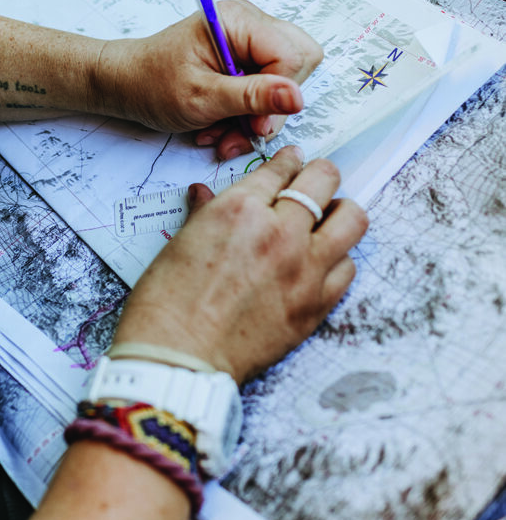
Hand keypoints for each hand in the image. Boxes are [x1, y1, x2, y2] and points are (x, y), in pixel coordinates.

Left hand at [93, 0, 321, 159]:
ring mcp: (250, 42)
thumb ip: (251, 97)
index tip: (256, 125)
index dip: (280, 95)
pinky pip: (267, 91)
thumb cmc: (152, 83)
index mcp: (239, 20)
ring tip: (223, 135)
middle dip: (273, 107)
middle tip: (244, 130)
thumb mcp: (201, 97)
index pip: (292, 56)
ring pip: (284, 83)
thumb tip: (296, 98)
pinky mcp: (246, 61)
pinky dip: (247, 116)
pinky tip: (221, 127)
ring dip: (257, 118)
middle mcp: (250, 24)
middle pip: (298, 65)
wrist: (125, 84)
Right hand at [112, 147, 367, 383]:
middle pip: (324, 180)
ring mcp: (304, 268)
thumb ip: (204, 213)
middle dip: (320, 176)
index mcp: (240, 210)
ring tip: (327, 222)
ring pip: (352, 219)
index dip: (289, 161)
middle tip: (315, 184)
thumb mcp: (180, 243)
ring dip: (340, 214)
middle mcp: (280, 231)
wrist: (178, 358)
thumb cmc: (167, 303)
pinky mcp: (316, 304)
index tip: (293, 161)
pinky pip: (347, 268)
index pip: (281, 168)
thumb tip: (204, 194)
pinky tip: (321, 263)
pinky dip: (337, 259)